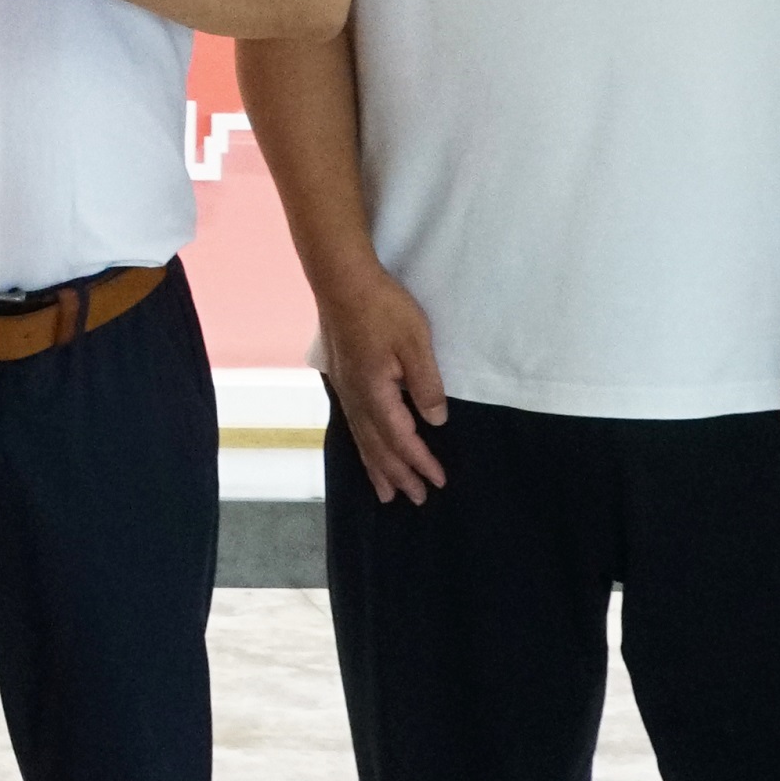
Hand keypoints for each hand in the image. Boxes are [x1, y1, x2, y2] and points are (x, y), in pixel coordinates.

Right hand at [315, 250, 452, 503]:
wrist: (341, 280)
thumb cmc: (383, 308)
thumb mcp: (416, 343)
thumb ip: (426, 385)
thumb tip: (435, 421)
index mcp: (376, 393)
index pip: (401, 438)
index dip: (420, 462)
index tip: (438, 481)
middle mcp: (356, 398)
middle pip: (378, 447)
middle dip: (398, 475)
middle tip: (415, 499)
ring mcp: (345, 389)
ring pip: (362, 439)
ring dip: (376, 468)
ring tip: (386, 493)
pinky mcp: (342, 378)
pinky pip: (353, 425)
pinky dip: (362, 446)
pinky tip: (365, 448)